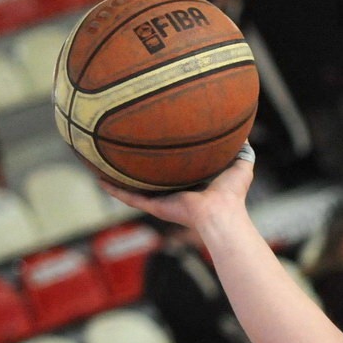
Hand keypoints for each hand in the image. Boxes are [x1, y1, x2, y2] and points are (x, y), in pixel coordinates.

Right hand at [95, 147, 254, 230]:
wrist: (221, 212)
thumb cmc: (232, 193)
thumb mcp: (239, 165)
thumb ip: (241, 149)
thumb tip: (243, 130)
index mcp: (192, 183)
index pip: (176, 167)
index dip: (166, 155)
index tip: (157, 139)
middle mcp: (174, 191)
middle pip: (152, 177)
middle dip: (139, 165)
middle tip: (123, 147)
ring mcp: (163, 199)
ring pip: (135, 187)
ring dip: (119, 177)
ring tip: (102, 164)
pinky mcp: (155, 206)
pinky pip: (129, 197)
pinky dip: (114, 190)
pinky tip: (99, 180)